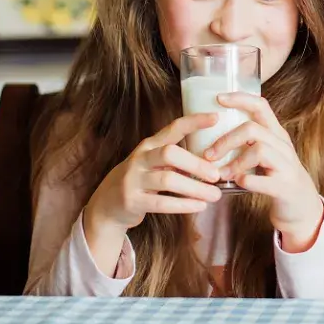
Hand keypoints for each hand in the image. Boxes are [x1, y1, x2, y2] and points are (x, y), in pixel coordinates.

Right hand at [86, 113, 223, 233]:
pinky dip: (184, 205)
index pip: (173, 128)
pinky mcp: (132, 201)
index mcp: (149, 146)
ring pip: (168, 180)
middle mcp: (140, 159)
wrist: (107, 205)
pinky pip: (161, 203)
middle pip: (170, 153)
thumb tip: (214, 163)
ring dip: (195, 188)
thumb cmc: (141, 181)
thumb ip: (177, 161)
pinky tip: (199, 206)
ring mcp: (133, 179)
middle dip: (196, 164)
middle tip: (216, 175)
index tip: (215, 118)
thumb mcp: (153, 164)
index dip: (194, 122)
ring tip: (214, 195)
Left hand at [207, 93, 323, 252]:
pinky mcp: (285, 186)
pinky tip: (236, 184)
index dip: (240, 98)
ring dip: (234, 162)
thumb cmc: (276, 177)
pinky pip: (262, 181)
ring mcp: (286, 165)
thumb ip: (247, 142)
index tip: (218, 98)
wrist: (302, 207)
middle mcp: (283, 145)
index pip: (261, 105)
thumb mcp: (267, 154)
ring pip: (259, 151)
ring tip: (221, 173)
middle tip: (208, 154)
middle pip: (253, 129)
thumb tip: (210, 131)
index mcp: (276, 134)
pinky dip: (245, 181)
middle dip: (226, 140)